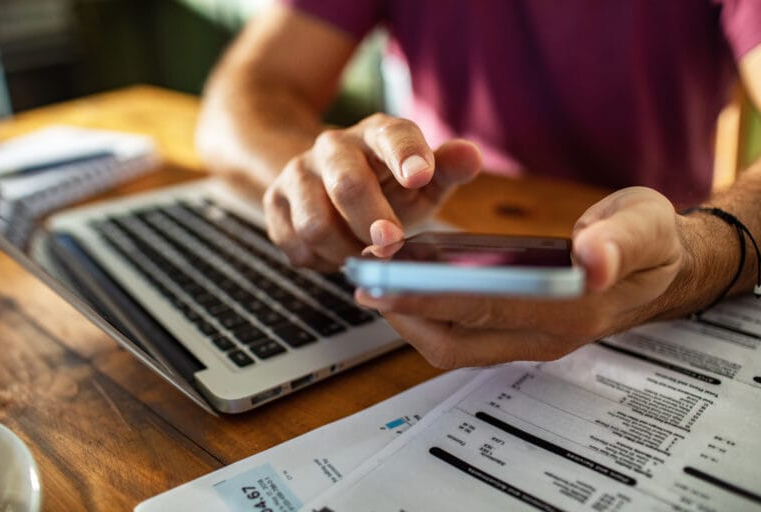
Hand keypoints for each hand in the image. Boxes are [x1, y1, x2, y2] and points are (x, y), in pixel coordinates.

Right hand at [262, 113, 481, 270]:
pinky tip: (335, 251)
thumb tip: (471, 155)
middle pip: (347, 184)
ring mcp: (298, 173)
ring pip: (315, 224)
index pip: (393, 136)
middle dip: (372, 221)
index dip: (406, 156)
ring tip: (362, 252)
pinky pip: (294, 244)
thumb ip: (447, 168)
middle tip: (392, 244)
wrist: (328, 182)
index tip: (420, 177)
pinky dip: (319, 260)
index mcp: (377, 134)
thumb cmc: (388, 184)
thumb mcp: (423, 178)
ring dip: (344, 249)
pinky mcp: (274, 202)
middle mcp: (333, 147)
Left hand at [355, 187, 687, 367]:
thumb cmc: (650, 242)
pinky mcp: (520, 334)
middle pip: (457, 336)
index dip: (431, 296)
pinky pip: (462, 337)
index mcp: (572, 309)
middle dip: (405, 310)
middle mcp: (545, 335)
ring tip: (375, 283)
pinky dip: (428, 317)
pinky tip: (407, 290)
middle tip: (363, 280)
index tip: (386, 281)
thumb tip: (591, 259)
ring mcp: (530, 340)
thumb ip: (619, 241)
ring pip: (454, 344)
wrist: (663, 270)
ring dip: (410, 318)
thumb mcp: (645, 226)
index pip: (487, 308)